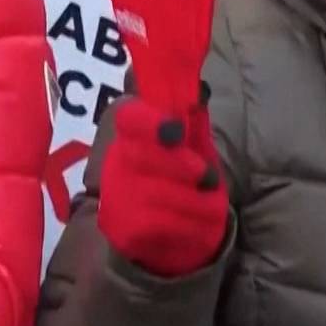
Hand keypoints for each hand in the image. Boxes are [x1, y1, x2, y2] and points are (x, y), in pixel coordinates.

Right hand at [97, 93, 226, 277]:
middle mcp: (118, 162)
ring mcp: (117, 197)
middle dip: (181, 166)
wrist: (169, 236)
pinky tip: (198, 225)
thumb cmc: (185, 181)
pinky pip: (163, 223)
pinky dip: (190, 224)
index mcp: (133, 134)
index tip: (176, 129)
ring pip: (159, 192)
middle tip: (206, 177)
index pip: (129, 118)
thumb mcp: (192, 146)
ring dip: (195, 200)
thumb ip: (194, 119)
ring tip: (208, 203)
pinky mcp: (124, 229)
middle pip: (146, 156)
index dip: (150, 122)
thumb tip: (202, 88)